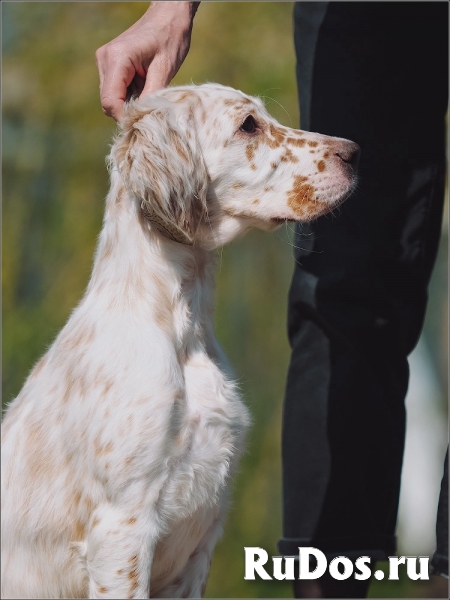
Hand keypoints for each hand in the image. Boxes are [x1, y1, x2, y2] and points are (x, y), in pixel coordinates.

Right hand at [96, 2, 198, 121]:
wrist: (168, 15)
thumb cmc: (170, 38)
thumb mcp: (164, 70)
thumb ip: (151, 97)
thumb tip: (142, 121)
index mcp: (117, 59)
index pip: (110, 102)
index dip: (124, 118)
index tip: (143, 122)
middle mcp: (105, 59)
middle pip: (108, 102)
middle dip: (127, 112)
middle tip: (150, 112)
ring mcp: (105, 61)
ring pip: (111, 98)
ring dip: (129, 103)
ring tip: (150, 94)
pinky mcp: (110, 64)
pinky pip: (116, 90)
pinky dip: (129, 95)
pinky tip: (145, 87)